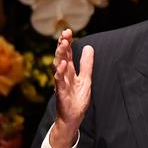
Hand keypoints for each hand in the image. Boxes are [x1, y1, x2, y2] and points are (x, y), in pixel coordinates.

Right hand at [49, 29, 93, 147]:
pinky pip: (59, 82)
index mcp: (69, 71)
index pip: (67, 53)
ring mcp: (61, 83)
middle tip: (65, 34)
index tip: (68, 31)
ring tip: (63, 45)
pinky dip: (60, 73)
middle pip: (61, 57)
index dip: (67, 42)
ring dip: (60, 56)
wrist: (73, 117)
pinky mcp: (61, 93)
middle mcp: (63, 75)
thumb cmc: (77, 98)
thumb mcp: (85, 78)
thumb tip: (89, 47)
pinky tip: (62, 65)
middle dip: (62, 45)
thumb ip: (86, 64)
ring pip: (58, 67)